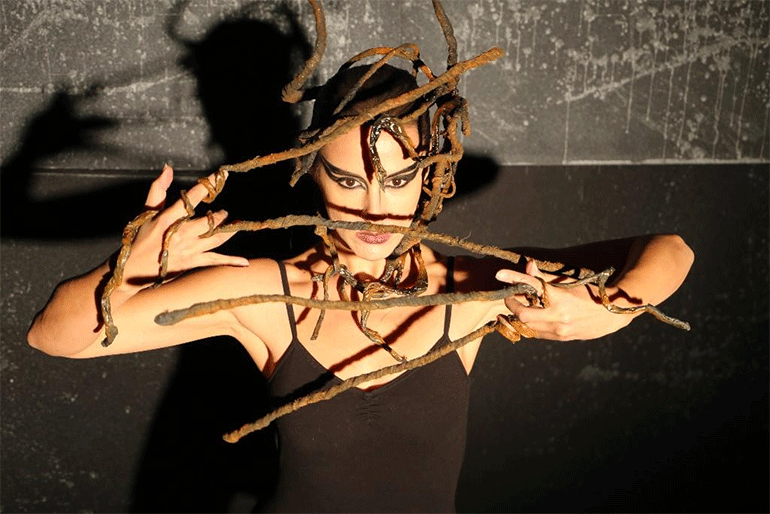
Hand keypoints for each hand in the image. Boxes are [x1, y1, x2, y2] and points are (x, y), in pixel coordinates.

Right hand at [120, 164, 247, 289]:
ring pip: (216, 239)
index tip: (221, 175)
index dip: (207, 185)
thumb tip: (168, 168)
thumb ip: (158, 189)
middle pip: (209, 221)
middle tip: (224, 212)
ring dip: (229, 231)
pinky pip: (215, 260)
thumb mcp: (146, 211)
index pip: (191, 198)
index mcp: (168, 219)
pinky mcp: (192, 263)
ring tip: (235, 224)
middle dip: (220, 215)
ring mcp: (188, 250)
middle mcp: (180, 234)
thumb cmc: (140, 237)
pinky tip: (244, 262)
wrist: (132, 268)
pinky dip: (230, 261)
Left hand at [496, 260, 632, 340]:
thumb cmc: (589, 292)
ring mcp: (559, 329)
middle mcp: (559, 316)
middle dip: (513, 305)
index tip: (499, 274)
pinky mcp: (561, 337)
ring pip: (528, 326)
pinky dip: (530, 324)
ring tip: (518, 306)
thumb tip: (528, 264)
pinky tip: (530, 317)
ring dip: (519, 316)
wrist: (612, 314)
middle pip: (523, 314)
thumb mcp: (569, 281)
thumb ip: (545, 276)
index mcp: (561, 297)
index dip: (514, 278)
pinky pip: (537, 333)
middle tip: (510, 297)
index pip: (532, 285)